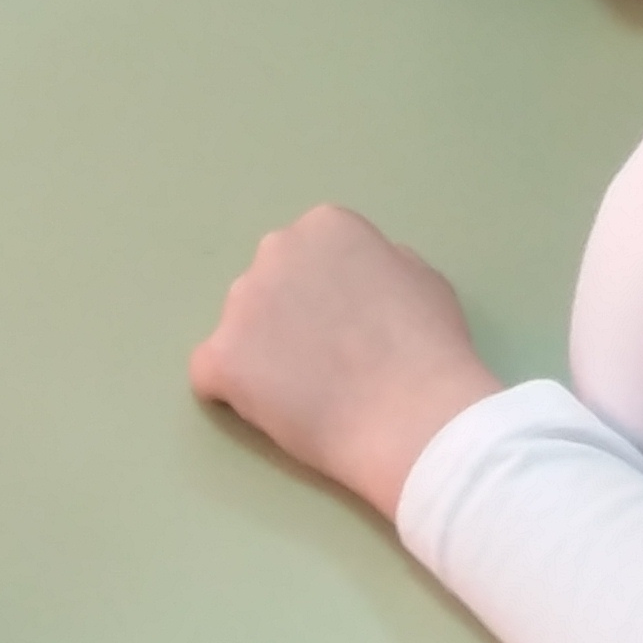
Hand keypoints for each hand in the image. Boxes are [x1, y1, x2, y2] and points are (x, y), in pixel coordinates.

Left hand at [189, 206, 500, 521]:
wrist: (414, 415)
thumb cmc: (430, 350)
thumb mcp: (421, 280)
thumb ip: (380, 265)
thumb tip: (357, 278)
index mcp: (325, 227)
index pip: (308, 259)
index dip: (328, 300)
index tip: (350, 331)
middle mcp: (275, 249)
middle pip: (269, 287)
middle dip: (288, 320)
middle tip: (326, 363)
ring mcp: (242, 302)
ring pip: (240, 329)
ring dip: (262, 356)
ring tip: (307, 394)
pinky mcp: (221, 356)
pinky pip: (212, 374)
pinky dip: (234, 394)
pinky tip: (273, 411)